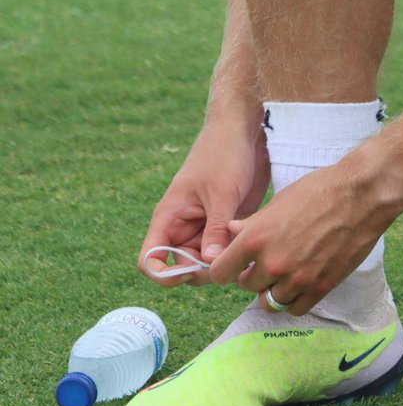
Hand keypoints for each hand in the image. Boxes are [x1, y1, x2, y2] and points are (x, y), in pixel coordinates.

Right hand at [138, 119, 269, 285]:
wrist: (244, 130)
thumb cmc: (224, 154)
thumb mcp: (221, 192)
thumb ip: (215, 229)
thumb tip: (210, 264)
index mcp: (170, 218)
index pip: (149, 260)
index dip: (165, 275)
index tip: (191, 271)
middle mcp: (185, 227)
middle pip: (182, 267)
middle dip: (201, 272)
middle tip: (228, 262)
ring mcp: (206, 227)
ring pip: (206, 262)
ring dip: (221, 263)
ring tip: (242, 250)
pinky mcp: (226, 224)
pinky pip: (225, 249)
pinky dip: (235, 251)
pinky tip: (250, 241)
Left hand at [206, 158, 393, 315]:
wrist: (362, 194)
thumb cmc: (320, 190)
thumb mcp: (279, 201)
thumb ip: (252, 224)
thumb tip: (231, 233)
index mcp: (256, 238)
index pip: (220, 272)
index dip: (226, 268)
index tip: (235, 264)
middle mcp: (272, 263)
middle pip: (246, 286)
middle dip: (254, 274)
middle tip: (269, 260)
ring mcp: (297, 278)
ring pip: (269, 302)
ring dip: (274, 289)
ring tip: (286, 272)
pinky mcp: (320, 287)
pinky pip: (295, 309)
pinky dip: (295, 299)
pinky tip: (302, 281)